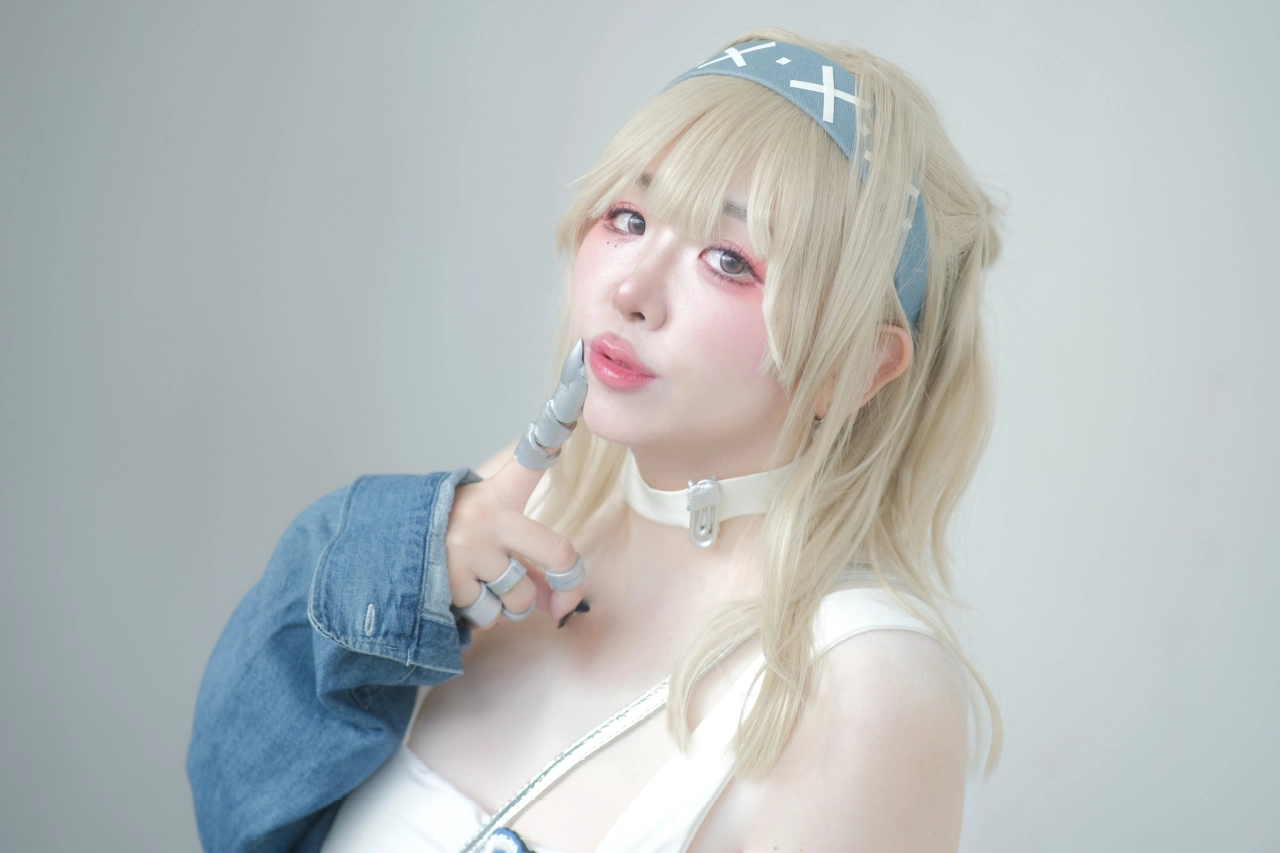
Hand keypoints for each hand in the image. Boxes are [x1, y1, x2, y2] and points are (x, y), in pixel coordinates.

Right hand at [445, 340, 588, 627]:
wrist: (382, 551)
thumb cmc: (451, 538)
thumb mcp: (486, 525)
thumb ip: (527, 555)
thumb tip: (560, 605)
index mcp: (498, 493)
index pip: (535, 453)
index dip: (560, 420)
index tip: (581, 385)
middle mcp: (488, 516)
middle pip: (559, 554)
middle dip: (561, 584)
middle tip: (555, 592)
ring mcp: (469, 549)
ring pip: (521, 597)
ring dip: (509, 604)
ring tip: (482, 582)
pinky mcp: (450, 581)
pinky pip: (490, 615)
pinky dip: (480, 615)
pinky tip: (460, 593)